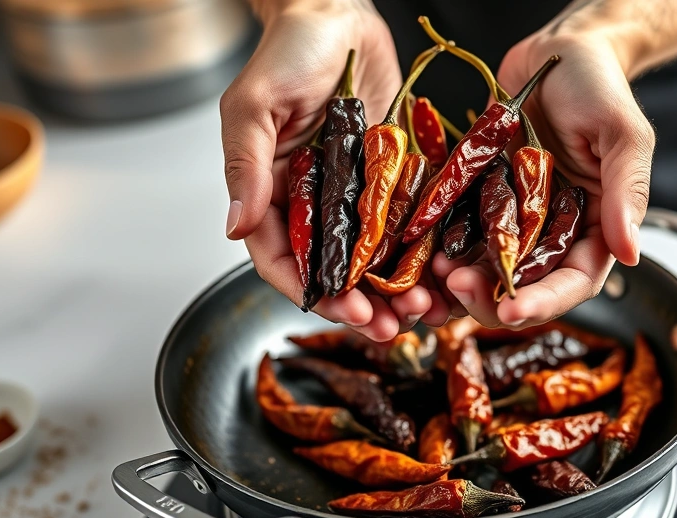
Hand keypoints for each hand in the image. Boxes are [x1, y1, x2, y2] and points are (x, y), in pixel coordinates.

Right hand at [220, 3, 431, 339]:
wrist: (340, 13)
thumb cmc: (289, 50)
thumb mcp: (253, 106)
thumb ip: (246, 167)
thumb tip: (233, 226)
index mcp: (271, 192)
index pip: (282, 258)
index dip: (310, 291)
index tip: (342, 311)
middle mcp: (314, 201)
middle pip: (334, 270)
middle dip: (360, 303)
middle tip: (390, 326)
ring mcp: (355, 193)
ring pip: (374, 256)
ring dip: (396, 287)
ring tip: (422, 308)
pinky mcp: (392, 177)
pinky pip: (408, 223)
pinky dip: (423, 252)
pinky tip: (443, 272)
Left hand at [436, 28, 654, 328]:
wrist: (553, 54)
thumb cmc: (597, 86)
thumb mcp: (621, 134)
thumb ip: (626, 192)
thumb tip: (630, 254)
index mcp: (594, 228)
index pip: (572, 282)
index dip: (542, 301)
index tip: (510, 310)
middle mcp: (550, 233)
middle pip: (522, 288)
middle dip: (489, 298)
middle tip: (458, 287)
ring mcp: (511, 221)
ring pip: (483, 271)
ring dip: (456, 284)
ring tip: (431, 277)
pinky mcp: (477, 202)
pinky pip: (454, 235)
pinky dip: (435, 251)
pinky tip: (415, 252)